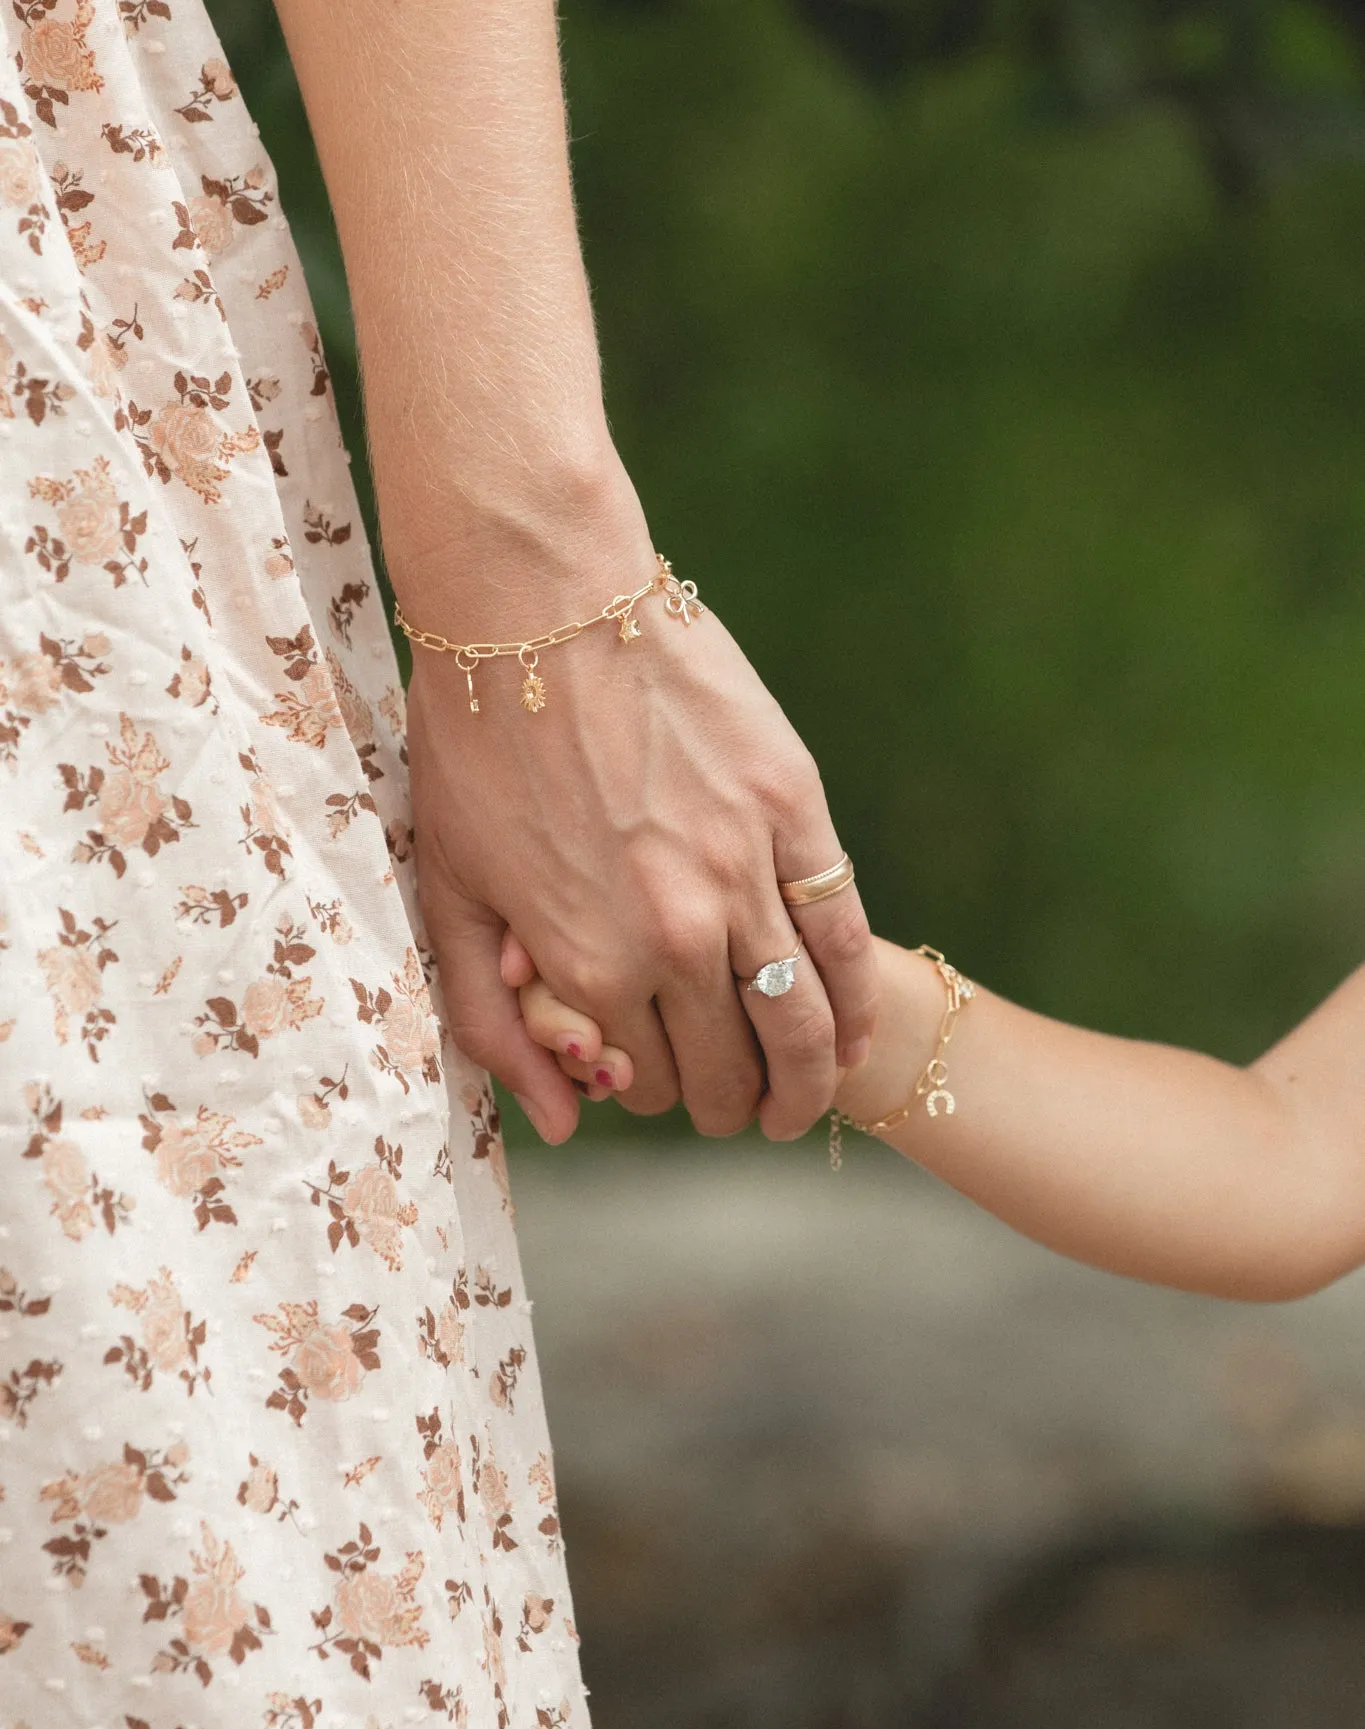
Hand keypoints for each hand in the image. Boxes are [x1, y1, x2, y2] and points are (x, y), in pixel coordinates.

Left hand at [406, 545, 877, 1144]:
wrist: (534, 605)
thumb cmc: (473, 744)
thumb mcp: (450, 893)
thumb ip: (492, 1024)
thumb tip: (557, 1124)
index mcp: (587, 961)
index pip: (645, 1078)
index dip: (647, 1092)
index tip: (645, 1077)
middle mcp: (675, 934)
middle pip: (730, 1066)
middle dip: (730, 1106)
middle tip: (732, 1109)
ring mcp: (744, 871)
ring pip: (801, 1020)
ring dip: (806, 1083)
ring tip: (800, 1105)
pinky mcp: (793, 807)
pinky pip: (843, 932)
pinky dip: (855, 1001)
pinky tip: (853, 1035)